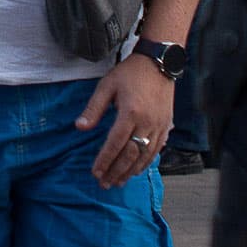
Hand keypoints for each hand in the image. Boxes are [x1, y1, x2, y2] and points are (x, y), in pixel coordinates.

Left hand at [76, 55, 173, 188]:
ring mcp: (159, 125)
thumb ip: (94, 108)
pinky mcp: (166, 125)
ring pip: (145, 155)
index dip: (105, 160)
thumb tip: (80, 127)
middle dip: (116, 171)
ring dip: (131, 171)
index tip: (96, 173)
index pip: (115, 143)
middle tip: (105, 184)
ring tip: (119, 182)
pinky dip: (146, 162)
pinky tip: (136, 170)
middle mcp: (147, 122)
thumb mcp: (107, 86)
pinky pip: (157, 149)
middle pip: (130, 154)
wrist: (159, 62)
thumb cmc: (130, 72)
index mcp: (130, 112)